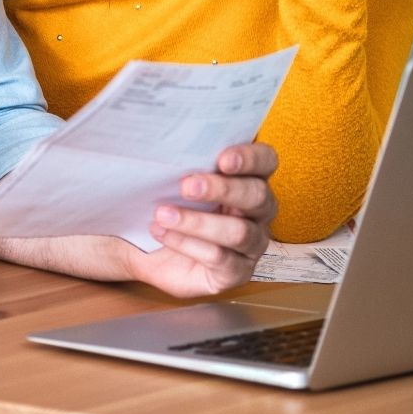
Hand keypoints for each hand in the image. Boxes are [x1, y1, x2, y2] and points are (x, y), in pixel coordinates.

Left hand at [122, 143, 277, 297]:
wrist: (146, 249)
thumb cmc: (166, 205)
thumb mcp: (170, 179)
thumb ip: (180, 161)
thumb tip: (161, 141)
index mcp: (248, 178)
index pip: (266, 161)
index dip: (250, 158)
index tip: (222, 159)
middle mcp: (257, 211)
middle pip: (257, 196)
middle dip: (222, 189)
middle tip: (186, 186)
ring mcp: (251, 244)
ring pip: (239, 232)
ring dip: (197, 221)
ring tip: (163, 214)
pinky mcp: (236, 272)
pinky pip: (220, 257)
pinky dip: (187, 243)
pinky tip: (162, 233)